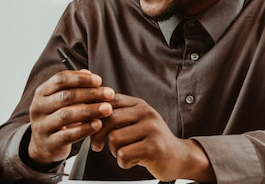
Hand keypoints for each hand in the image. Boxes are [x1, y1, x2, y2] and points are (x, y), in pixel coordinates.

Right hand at [27, 69, 113, 165]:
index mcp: (42, 92)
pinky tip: (98, 124)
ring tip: (107, 108)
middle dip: (90, 93)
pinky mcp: (49, 143)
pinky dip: (85, 129)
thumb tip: (87, 72)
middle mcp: (38, 107)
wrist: (42, 146)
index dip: (80, 78)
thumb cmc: (56, 118)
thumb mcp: (61, 101)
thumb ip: (73, 86)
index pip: (60, 79)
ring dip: (90, 110)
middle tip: (109, 94)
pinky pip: (68, 135)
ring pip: (66, 115)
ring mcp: (42, 126)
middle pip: (65, 96)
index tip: (99, 80)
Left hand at [90, 94, 213, 182]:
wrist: (179, 157)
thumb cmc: (150, 141)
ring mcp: (151, 129)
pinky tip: (133, 161)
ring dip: (114, 151)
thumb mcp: (134, 122)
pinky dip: (123, 162)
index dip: (93, 114)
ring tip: (124, 153)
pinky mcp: (154, 147)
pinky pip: (123, 154)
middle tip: (97, 146)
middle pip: (108, 119)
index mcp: (138, 104)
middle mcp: (145, 112)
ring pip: (114, 139)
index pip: (108, 102)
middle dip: (98, 135)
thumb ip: (115, 115)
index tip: (88, 126)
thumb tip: (85, 111)